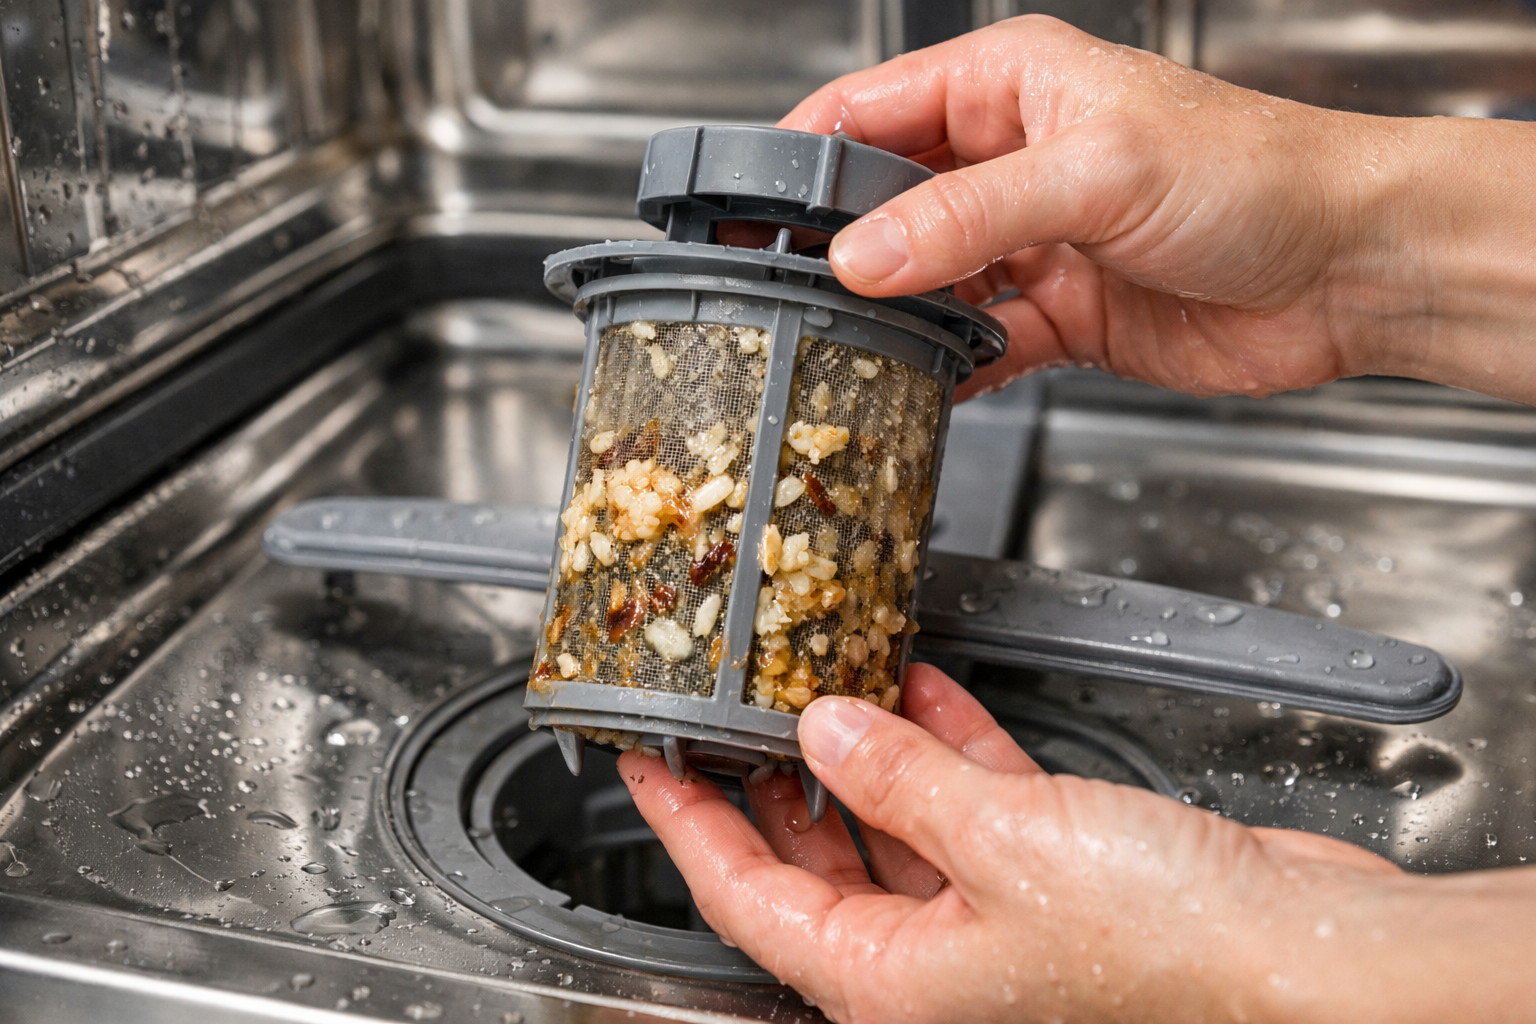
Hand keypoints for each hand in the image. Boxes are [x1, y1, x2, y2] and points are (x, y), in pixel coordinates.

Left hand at [620, 665, 1535, 1022]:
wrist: (1309, 960)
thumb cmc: (1170, 953)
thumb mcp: (1003, 846)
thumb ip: (900, 780)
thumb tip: (824, 730)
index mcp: (891, 984)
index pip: (746, 899)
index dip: (685, 827)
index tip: (643, 765)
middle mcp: (934, 959)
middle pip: (814, 861)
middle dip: (772, 779)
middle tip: (726, 706)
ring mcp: (994, 913)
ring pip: (894, 821)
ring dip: (863, 747)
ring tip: (819, 674)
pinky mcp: (1054, 868)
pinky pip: (971, 800)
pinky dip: (944, 741)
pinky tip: (922, 682)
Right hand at [779, 17, 1535, 403]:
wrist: (1348, 267)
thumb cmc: (1256, 175)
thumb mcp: (1095, 173)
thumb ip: (968, 215)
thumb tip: (866, 255)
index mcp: (1008, 88)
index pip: (868, 113)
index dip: (801, 164)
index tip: (751, 216)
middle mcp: (1010, 160)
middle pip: (883, 205)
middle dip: (835, 251)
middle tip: (783, 295)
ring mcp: (1030, 241)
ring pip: (924, 280)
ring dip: (888, 316)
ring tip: (841, 347)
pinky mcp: (1057, 314)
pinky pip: (974, 343)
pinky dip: (945, 368)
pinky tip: (917, 385)